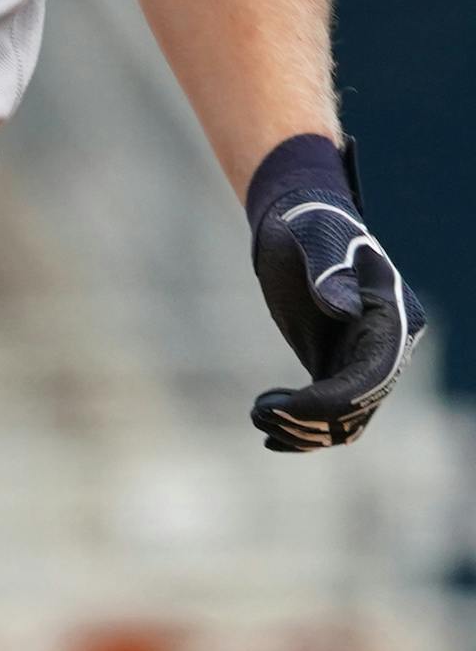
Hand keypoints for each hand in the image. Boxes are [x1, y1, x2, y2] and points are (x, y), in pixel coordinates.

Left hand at [248, 138, 424, 451]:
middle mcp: (386, 349)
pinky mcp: (337, 367)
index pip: (371, 380)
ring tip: (257, 415)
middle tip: (259, 412)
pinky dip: (299, 426)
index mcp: (393, 320)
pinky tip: (266, 426)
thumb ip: (329, 269)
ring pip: (342, 421)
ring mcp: (362, 361)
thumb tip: (342, 309)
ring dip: (301, 430)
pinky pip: (326, 413)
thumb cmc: (312, 223)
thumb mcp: (318, 237)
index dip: (331, 402)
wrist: (299, 221)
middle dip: (309, 421)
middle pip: (357, 410)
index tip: (285, 407)